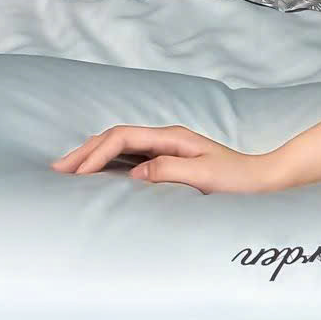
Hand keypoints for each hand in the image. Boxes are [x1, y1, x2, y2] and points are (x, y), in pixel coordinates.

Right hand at [51, 127, 279, 192]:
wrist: (263, 182)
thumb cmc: (239, 180)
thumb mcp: (205, 176)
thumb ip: (169, 170)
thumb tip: (135, 172)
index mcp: (171, 138)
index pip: (122, 137)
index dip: (96, 154)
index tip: (78, 173)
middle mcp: (165, 139)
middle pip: (114, 138)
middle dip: (84, 152)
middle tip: (57, 170)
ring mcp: (166, 150)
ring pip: (119, 148)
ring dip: (92, 158)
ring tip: (68, 172)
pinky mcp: (169, 163)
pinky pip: (130, 160)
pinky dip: (108, 167)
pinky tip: (96, 178)